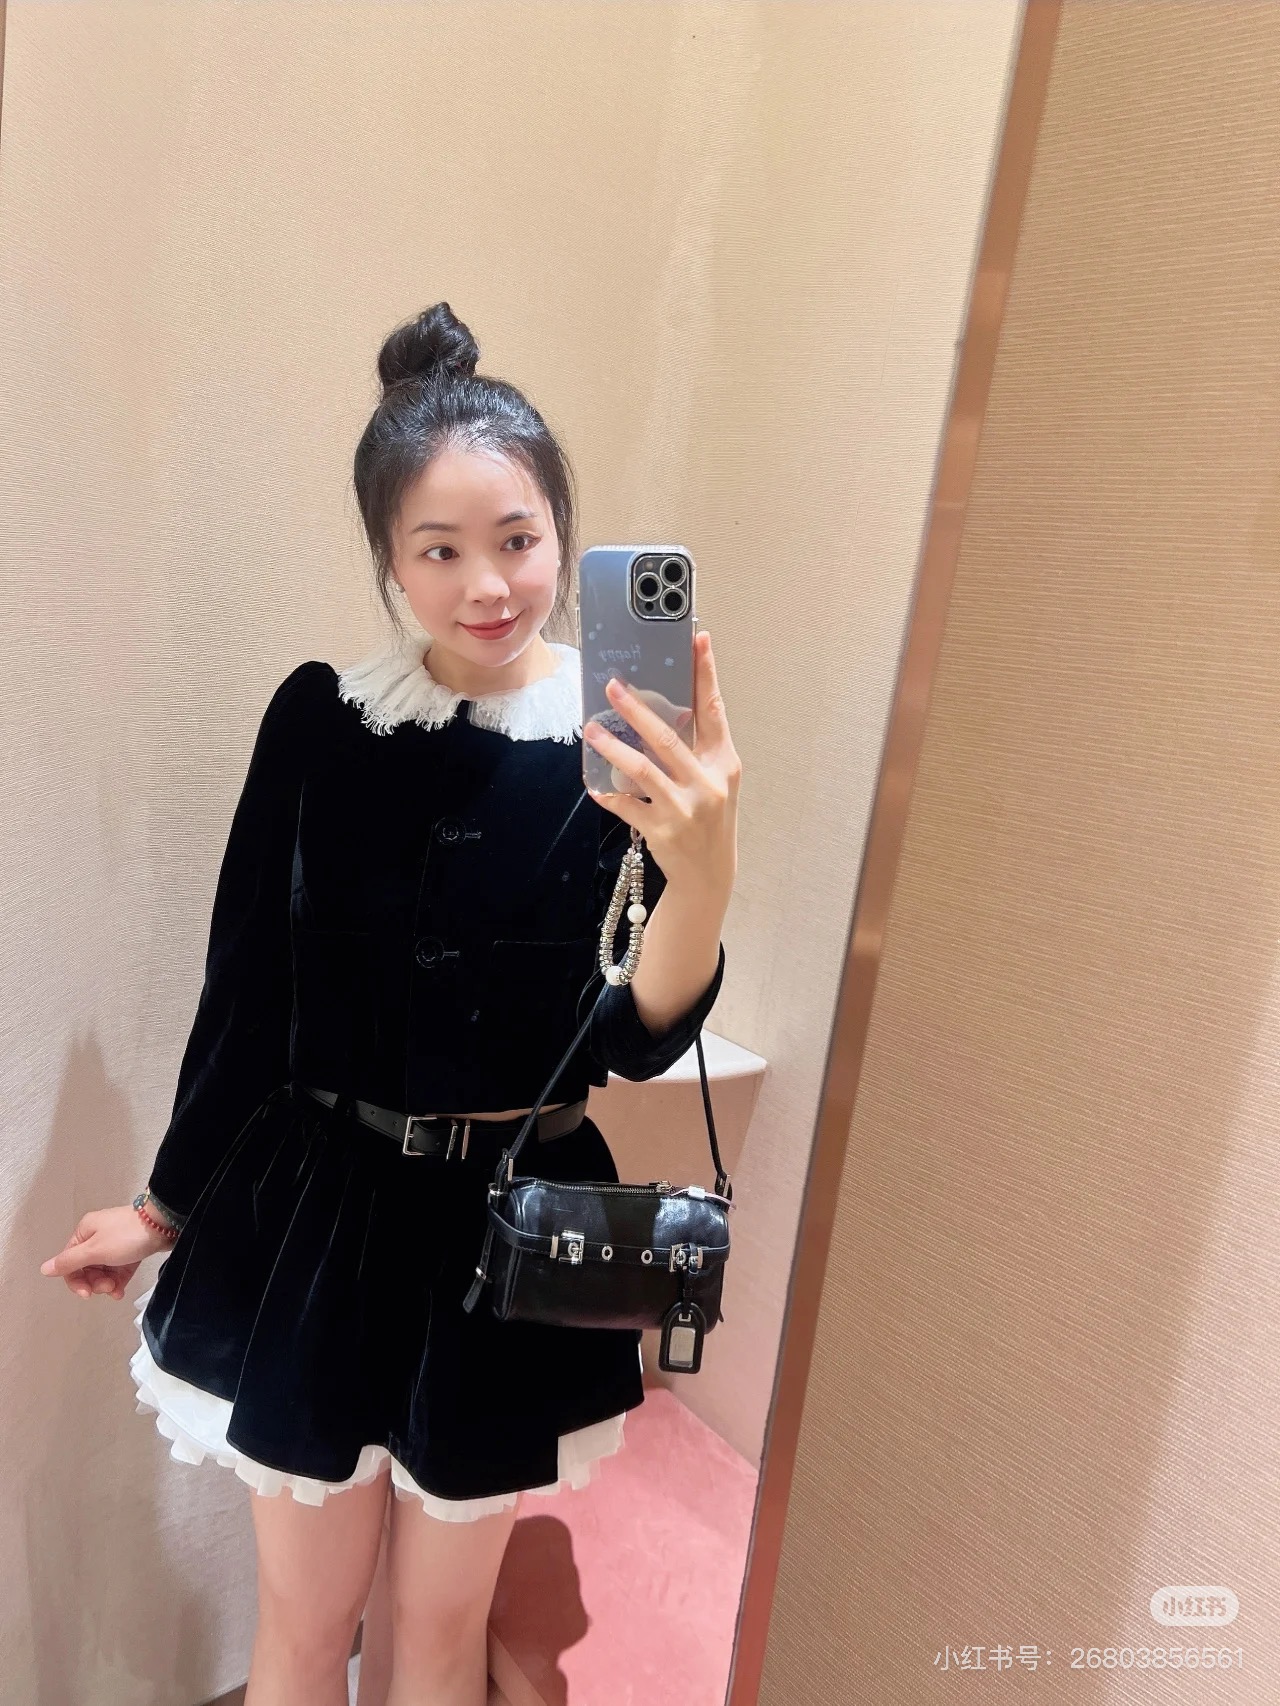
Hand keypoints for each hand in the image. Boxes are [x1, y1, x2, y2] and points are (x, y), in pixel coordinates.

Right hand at [39, 1205, 172, 1299]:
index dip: (75, 1281)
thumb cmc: (127, 1236)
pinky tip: (120, 1292)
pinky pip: (118, 1270)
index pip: (70, 1262)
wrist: (164, 1224)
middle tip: (107, 1288)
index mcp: (85, 1232)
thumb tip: (44, 1269)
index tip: (87, 1294)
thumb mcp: (95, 1250)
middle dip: (94, 1283)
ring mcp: (115, 1243)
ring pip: (103, 1271)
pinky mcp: (131, 1250)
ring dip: (107, 1284)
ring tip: (117, 1289)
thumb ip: (70, 1262)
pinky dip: (118, 1281)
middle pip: (87, 1268)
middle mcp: (98, 1236)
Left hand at [584, 629, 740, 899]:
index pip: (714, 709)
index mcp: (724, 763)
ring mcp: (684, 809)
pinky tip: (593, 784)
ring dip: (613, 748)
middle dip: (637, 710)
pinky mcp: (661, 830)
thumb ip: (697, 748)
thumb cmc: (709, 817)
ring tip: (591, 730)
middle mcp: (707, 783)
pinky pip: (626, 805)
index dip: (706, 673)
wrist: (709, 874)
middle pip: (668, 738)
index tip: (698, 638)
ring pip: (642, 770)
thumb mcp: (716, 781)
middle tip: (612, 686)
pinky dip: (608, 793)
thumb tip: (666, 706)